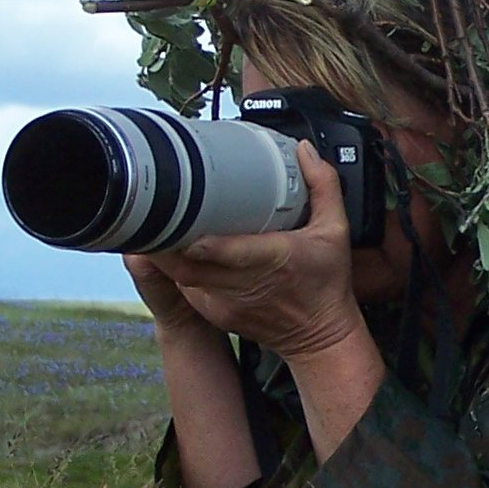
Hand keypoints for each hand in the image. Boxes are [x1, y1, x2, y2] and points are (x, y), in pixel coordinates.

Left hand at [137, 140, 364, 360]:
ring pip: (181, 278)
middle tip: (152, 211)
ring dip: (166, 254)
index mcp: (271, 259)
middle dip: (165, 240)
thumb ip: (323, 186)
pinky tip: (174, 249)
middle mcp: (243, 284)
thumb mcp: (336, 231)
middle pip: (188, 265)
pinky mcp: (217, 314)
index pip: (226, 251)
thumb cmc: (326, 284)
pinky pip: (188, 289)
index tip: (179, 216)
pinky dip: (178, 269)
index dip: (198, 239)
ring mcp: (226, 302)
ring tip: (155, 224)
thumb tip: (304, 151)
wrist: (321, 337)